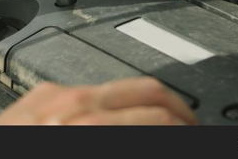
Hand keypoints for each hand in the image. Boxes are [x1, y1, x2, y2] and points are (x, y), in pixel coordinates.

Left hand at [0, 77, 197, 124]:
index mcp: (84, 124)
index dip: (186, 126)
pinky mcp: (40, 94)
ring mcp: (53, 94)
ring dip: (149, 105)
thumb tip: (162, 132)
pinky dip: (116, 103)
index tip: (197, 134)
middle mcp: (70, 103)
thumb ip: (133, 138)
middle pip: (147, 90)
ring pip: (121, 85)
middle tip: (189, 127)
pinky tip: (121, 119)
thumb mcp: (89, 155)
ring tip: (160, 125)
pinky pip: (90, 89)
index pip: (159, 116)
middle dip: (178, 110)